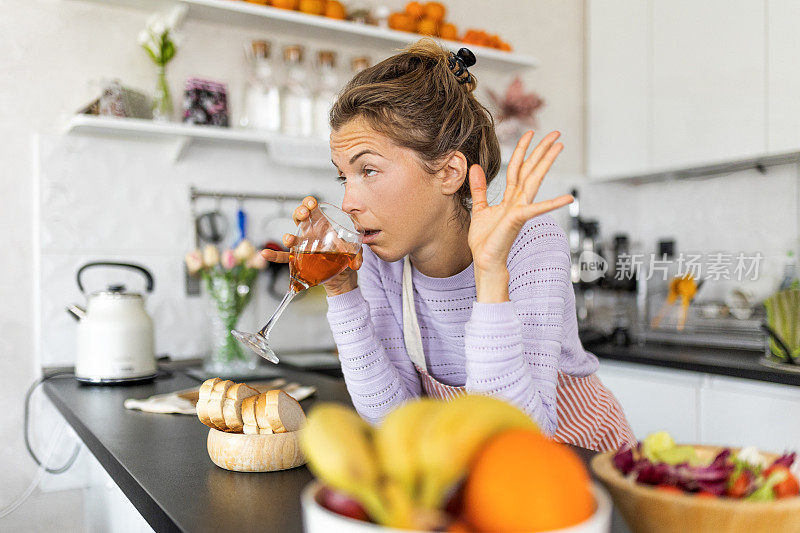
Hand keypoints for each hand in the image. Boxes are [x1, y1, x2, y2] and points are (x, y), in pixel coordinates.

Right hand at [260, 196, 362, 296]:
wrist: (342, 277)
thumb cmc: (345, 259)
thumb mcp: (354, 253)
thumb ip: (357, 255)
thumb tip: (357, 263)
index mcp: (323, 227)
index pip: (313, 210)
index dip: (309, 204)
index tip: (311, 202)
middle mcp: (310, 234)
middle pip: (300, 219)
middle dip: (299, 213)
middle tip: (304, 213)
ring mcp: (303, 247)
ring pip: (292, 237)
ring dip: (288, 236)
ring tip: (289, 238)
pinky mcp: (298, 261)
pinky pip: (284, 258)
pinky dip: (274, 256)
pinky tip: (266, 254)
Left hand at [468, 131, 573, 301]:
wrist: (485, 260)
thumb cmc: (485, 240)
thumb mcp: (479, 208)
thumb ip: (479, 188)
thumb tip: (475, 167)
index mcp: (510, 197)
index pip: (517, 168)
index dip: (522, 150)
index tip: (529, 133)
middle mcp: (518, 200)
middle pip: (531, 169)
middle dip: (542, 150)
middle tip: (556, 133)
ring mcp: (520, 209)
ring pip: (534, 180)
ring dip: (546, 162)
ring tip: (559, 146)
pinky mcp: (519, 219)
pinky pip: (536, 208)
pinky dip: (552, 204)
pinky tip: (568, 198)